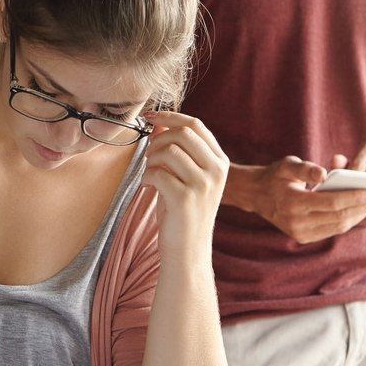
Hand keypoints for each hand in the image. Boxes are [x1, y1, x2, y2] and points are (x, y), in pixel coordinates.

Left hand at [140, 111, 228, 264]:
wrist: (188, 249)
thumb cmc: (183, 212)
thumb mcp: (183, 177)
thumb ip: (176, 150)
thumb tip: (158, 124)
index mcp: (219, 162)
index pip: (196, 125)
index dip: (170, 116)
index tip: (149, 117)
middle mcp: (216, 170)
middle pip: (183, 133)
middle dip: (158, 139)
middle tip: (149, 156)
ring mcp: (203, 184)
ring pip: (170, 150)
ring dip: (151, 159)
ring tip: (149, 173)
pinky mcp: (186, 198)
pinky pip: (157, 172)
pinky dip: (146, 177)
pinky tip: (148, 187)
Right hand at [250, 156, 365, 243]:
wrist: (256, 196)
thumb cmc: (276, 176)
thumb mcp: (287, 165)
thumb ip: (306, 168)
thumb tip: (324, 173)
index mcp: (292, 202)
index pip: (332, 203)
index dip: (356, 197)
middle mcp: (296, 222)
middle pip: (339, 217)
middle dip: (362, 207)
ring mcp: (300, 233)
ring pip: (338, 226)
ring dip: (358, 215)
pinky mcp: (303, 237)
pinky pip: (331, 230)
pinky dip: (347, 220)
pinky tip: (358, 209)